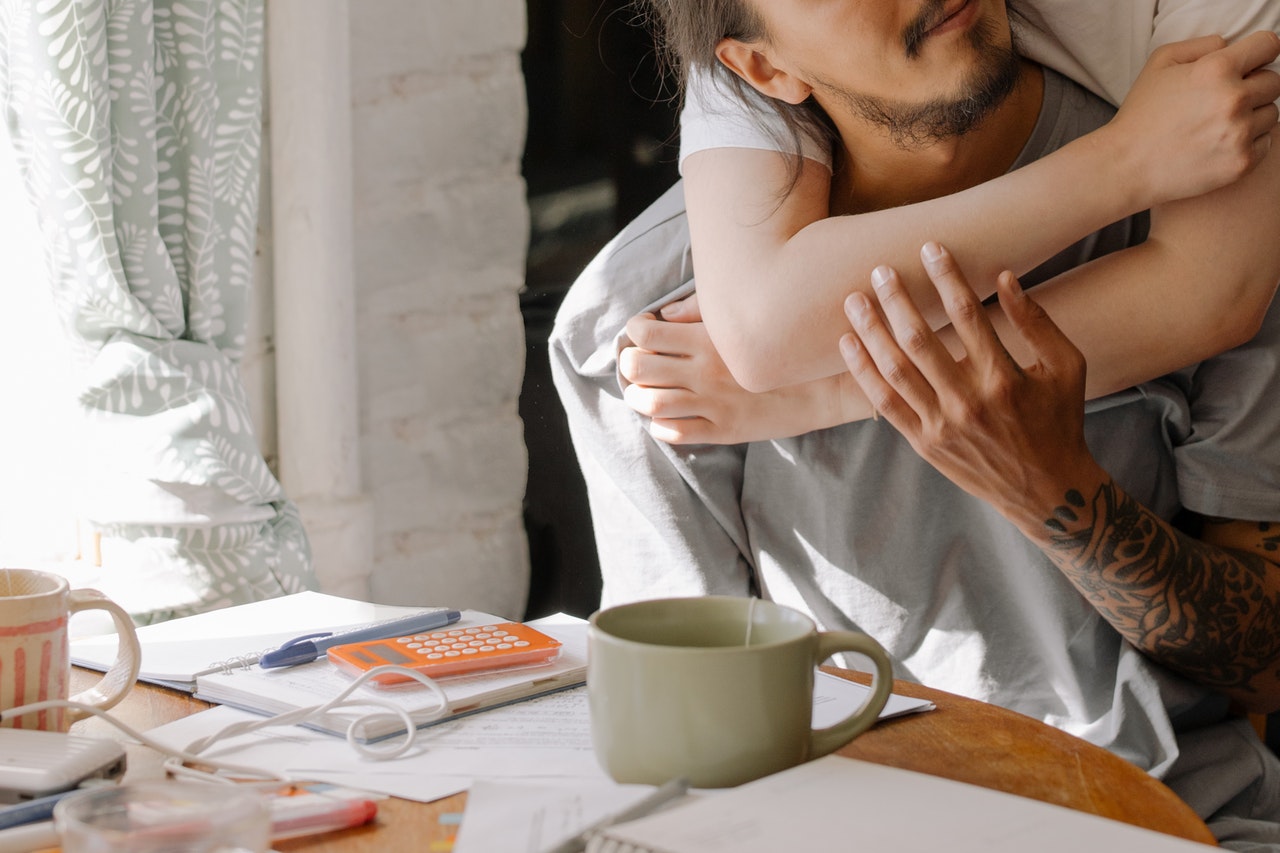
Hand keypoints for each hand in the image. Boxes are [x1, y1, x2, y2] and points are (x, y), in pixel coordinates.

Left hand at [620, 294, 869, 443]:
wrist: (826, 383)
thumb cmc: (785, 342)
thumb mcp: (745, 319)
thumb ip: (701, 312)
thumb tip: (664, 315)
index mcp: (708, 339)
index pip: (646, 333)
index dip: (635, 331)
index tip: (642, 332)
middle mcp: (705, 371)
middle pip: (639, 367)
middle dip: (629, 364)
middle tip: (636, 363)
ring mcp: (713, 403)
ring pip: (650, 403)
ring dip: (637, 397)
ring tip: (641, 392)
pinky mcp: (725, 430)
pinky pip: (675, 434)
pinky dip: (659, 425)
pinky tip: (665, 417)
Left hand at [838, 243, 1105, 528]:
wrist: (1045, 490)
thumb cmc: (1059, 419)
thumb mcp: (1066, 367)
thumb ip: (1036, 321)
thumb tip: (1005, 275)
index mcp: (1005, 379)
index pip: (969, 315)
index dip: (947, 278)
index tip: (931, 249)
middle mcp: (969, 402)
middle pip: (920, 340)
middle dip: (897, 300)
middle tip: (879, 270)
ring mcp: (942, 425)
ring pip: (895, 370)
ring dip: (871, 331)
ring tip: (854, 300)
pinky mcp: (924, 443)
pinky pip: (885, 403)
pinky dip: (864, 372)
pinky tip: (849, 343)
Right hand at [1108, 31, 1279, 205]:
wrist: (1125, 167)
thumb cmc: (1140, 115)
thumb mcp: (1158, 64)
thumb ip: (1200, 46)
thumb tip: (1229, 47)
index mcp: (1216, 70)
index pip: (1268, 46)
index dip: (1257, 53)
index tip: (1247, 65)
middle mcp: (1233, 99)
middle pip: (1273, 81)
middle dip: (1253, 87)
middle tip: (1223, 101)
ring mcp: (1240, 133)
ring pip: (1270, 113)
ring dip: (1251, 116)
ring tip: (1218, 125)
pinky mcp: (1242, 162)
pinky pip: (1265, 143)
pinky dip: (1247, 143)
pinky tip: (1219, 145)